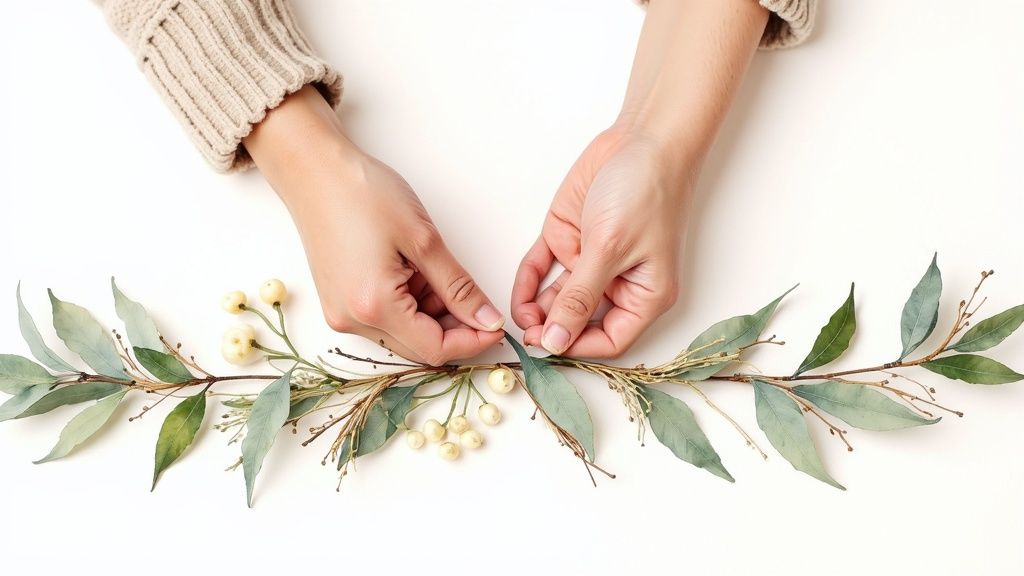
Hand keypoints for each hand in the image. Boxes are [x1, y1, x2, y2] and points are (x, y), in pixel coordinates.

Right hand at [244, 87, 503, 365]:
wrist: (314, 171)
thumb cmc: (363, 193)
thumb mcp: (424, 240)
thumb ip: (458, 287)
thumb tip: (487, 319)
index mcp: (374, 307)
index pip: (435, 349)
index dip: (472, 342)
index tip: (496, 326)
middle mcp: (352, 320)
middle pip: (418, 347)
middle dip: (454, 329)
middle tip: (477, 301)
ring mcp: (341, 314)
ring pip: (403, 334)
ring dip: (431, 315)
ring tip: (437, 272)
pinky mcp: (338, 302)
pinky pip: (384, 319)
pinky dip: (409, 306)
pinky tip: (416, 273)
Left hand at [512, 0, 768, 357]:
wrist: (640, 139)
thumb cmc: (645, 191)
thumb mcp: (610, 250)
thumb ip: (580, 298)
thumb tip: (558, 341)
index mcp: (644, 295)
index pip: (610, 340)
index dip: (578, 347)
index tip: (549, 346)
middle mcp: (617, 284)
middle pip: (579, 323)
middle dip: (552, 330)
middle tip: (526, 334)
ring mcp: (589, 262)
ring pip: (557, 299)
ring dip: (536, 310)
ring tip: (518, 319)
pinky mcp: (567, 239)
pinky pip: (543, 269)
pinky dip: (528, 281)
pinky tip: (518, 294)